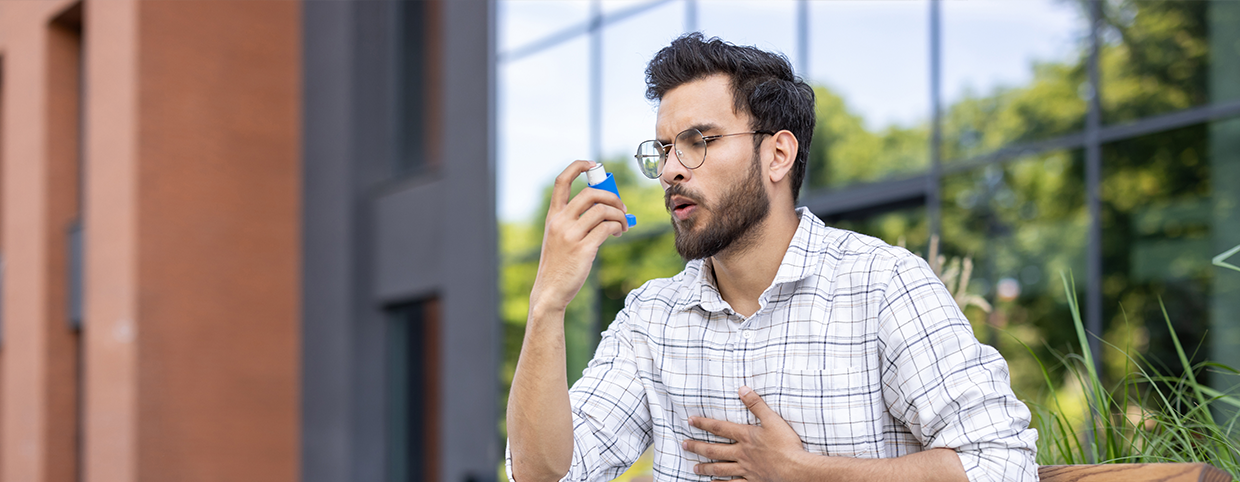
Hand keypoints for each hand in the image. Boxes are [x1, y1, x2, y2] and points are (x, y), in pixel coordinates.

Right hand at [528, 161, 630, 314]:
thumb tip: (606, 208)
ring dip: (620, 216)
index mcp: (553, 216)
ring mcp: (570, 235)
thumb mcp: (559, 238)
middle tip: (622, 208)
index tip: (594, 164)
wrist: (550, 291)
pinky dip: (618, 227)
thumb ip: (575, 221)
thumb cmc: (559, 264)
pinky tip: (618, 233)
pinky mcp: (583, 249)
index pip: (561, 181)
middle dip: (612, 197)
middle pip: (590, 193)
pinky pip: (607, 228)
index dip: (578, 166)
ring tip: (623, 226)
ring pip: (603, 211)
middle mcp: (560, 222)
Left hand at [683, 386, 806, 480]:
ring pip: (720, 468)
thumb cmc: (786, 444)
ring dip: (706, 467)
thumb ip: (756, 404)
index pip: (719, 428)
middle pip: (714, 450)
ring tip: (694, 467)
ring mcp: (745, 468)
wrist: (795, 469)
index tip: (690, 421)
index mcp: (745, 436)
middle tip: (684, 445)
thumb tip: (742, 389)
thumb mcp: (772, 419)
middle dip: (698, 447)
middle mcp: (741, 453)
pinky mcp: (752, 481)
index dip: (703, 423)